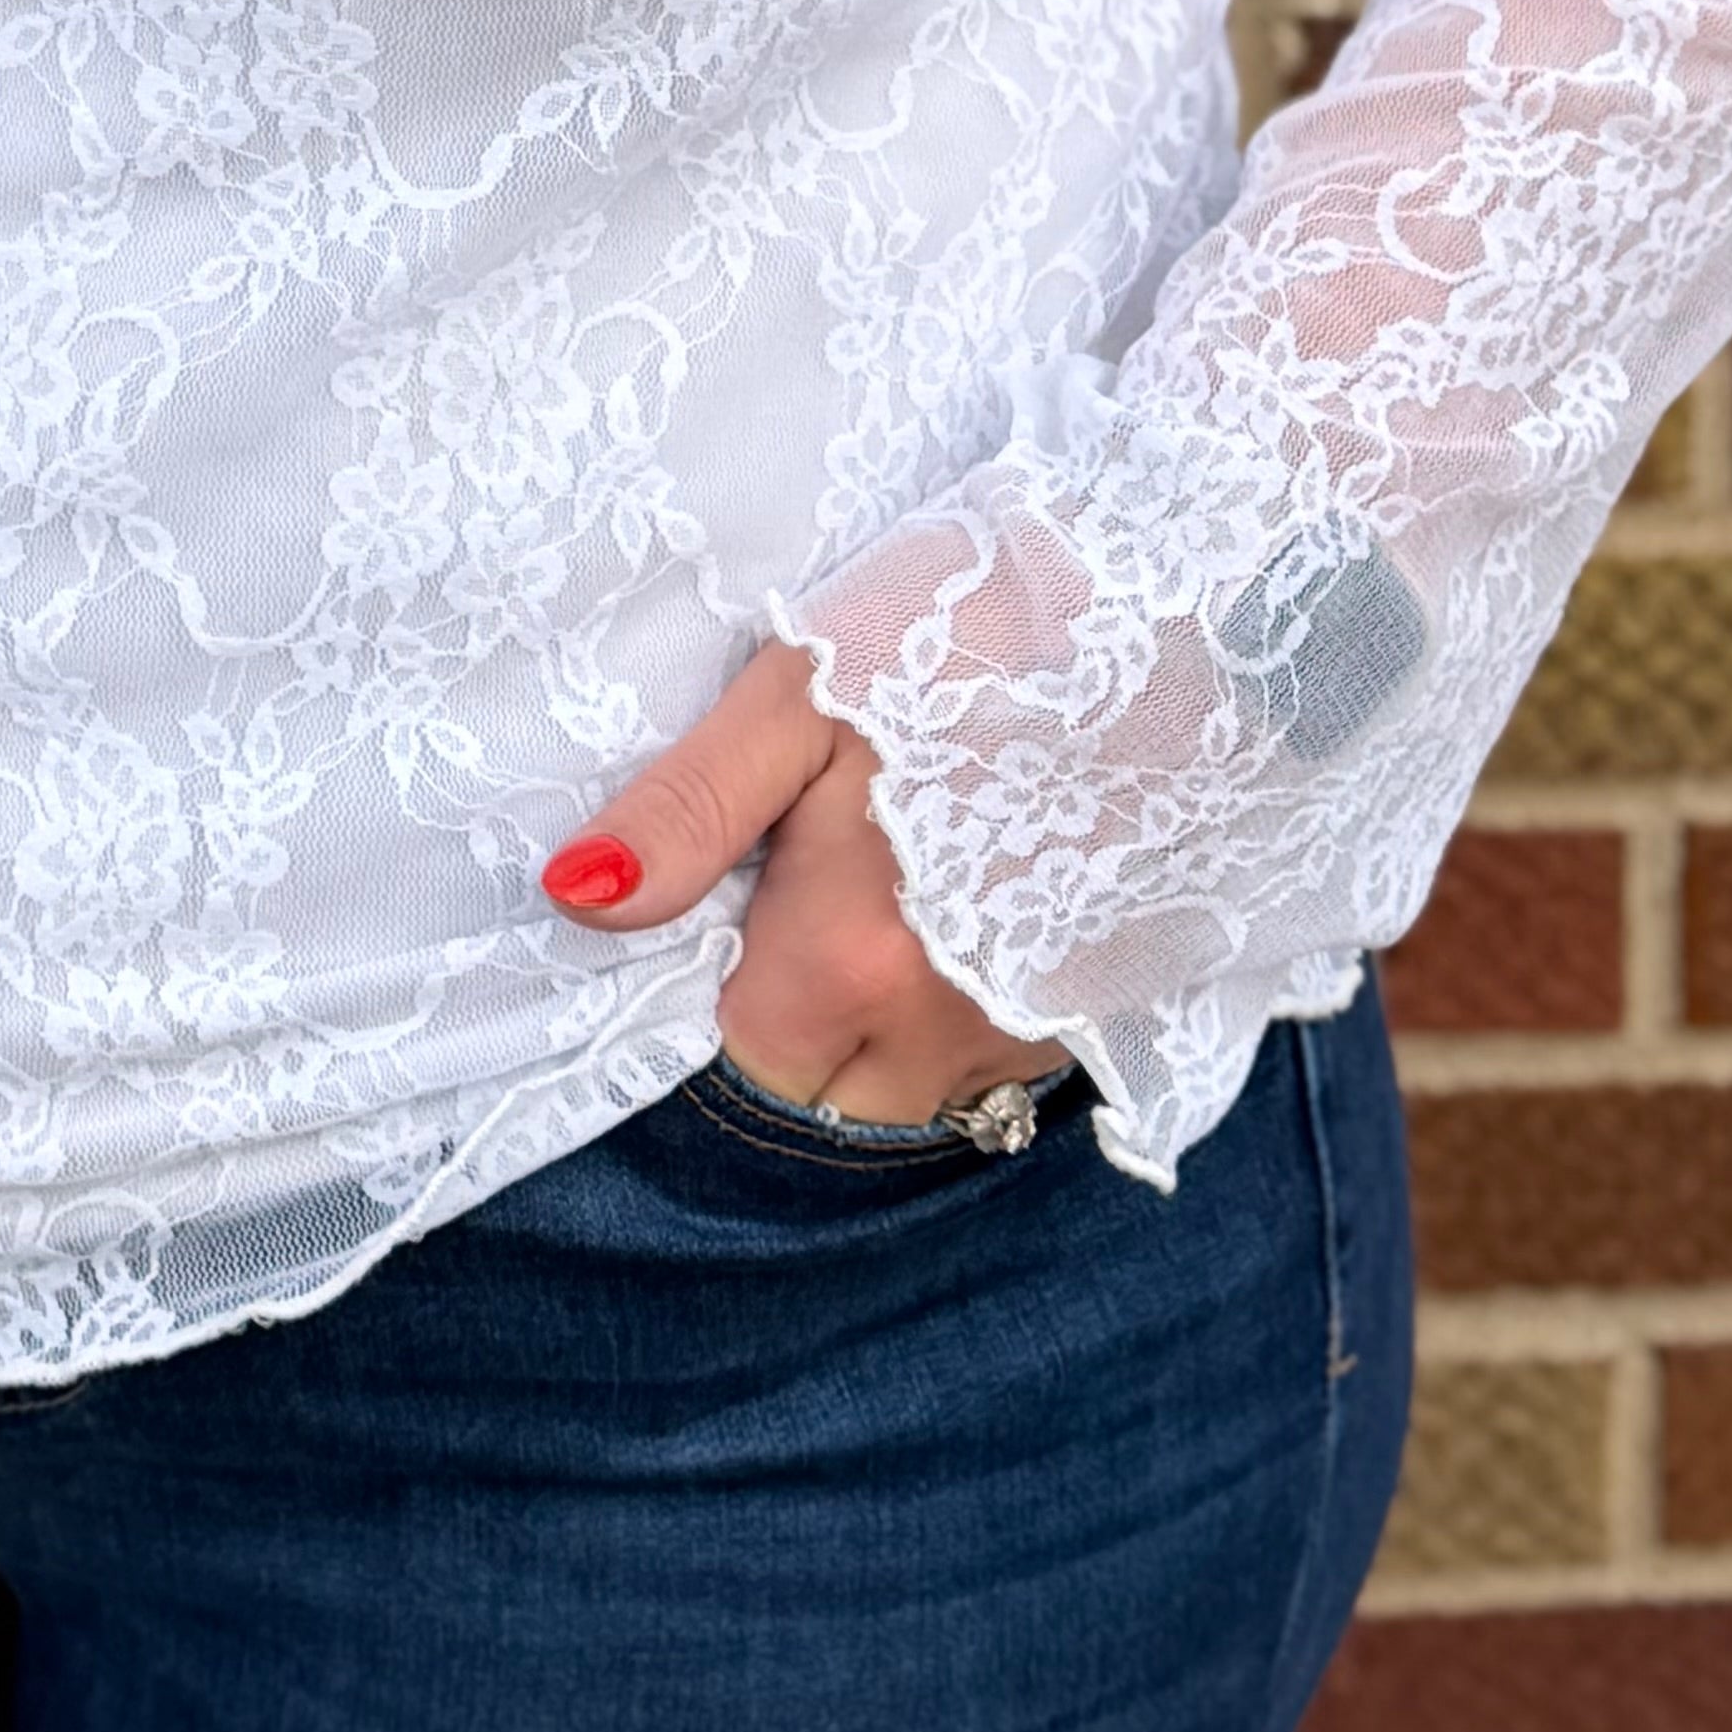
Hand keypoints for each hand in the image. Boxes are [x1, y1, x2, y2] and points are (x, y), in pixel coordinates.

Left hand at [545, 636, 1058, 1123]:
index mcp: (852, 966)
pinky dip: (945, 1019)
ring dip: (866, 1037)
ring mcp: (1028, 1045)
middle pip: (816, 1105)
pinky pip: (982, 1070)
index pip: (729, 1067)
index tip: (721, 920)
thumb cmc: (960, 642)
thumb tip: (576, 898)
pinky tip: (948, 916)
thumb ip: (691, 809)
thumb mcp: (801, 696)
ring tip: (872, 903)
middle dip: (784, 1032)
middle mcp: (943, 1039)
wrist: (1156, 627)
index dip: (705, 1004)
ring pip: (902, 1100)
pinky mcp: (1087, 1026)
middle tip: (792, 906)